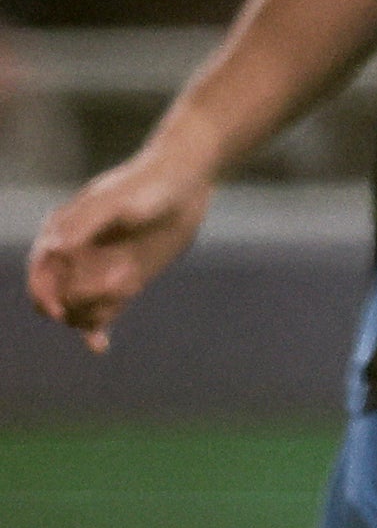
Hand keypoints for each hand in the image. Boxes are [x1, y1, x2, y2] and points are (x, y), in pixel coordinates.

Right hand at [26, 148, 216, 353]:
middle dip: (76, 302)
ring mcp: (98, 270)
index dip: (43, 294)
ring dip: (98, 306)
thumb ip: (89, 222)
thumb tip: (56, 247)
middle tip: (115, 285)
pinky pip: (101, 313)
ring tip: (130, 279)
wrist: (186, 182)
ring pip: (80, 307)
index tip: (59, 309)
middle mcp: (75, 256)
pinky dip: (95, 329)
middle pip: (57, 297)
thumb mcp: (122, 199)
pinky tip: (100, 345)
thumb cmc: (150, 184)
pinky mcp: (123, 282)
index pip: (39, 273)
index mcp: (62, 232)